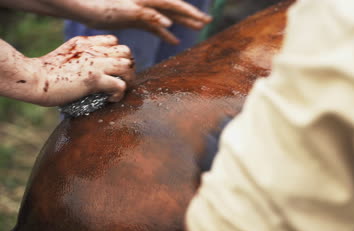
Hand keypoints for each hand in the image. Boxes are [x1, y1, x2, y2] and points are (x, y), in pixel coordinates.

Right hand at [32, 35, 134, 105]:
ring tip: (117, 90)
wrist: (33, 79)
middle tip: (120, 79)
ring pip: (127, 66)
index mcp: (85, 43)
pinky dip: (119, 94)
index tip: (112, 68)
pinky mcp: (94, 79)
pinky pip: (120, 85)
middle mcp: (93, 50)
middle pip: (126, 51)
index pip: (114, 41)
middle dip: (127, 66)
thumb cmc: (45, 73)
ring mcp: (95, 64)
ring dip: (127, 80)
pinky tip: (110, 99)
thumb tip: (96, 69)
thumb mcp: (66, 55)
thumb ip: (82, 55)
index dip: (117, 55)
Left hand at [45, 0, 211, 43]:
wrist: (83, 7)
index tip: (203, 20)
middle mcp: (147, 2)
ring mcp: (141, 10)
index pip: (174, 5)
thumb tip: (169, 24)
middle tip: (206, 23)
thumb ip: (148, 15)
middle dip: (190, 16)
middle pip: (174, 9)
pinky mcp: (134, 18)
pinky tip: (174, 40)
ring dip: (181, 23)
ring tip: (195, 29)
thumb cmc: (101, 5)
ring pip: (166, 17)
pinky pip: (154, 27)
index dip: (190, 13)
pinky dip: (164, 34)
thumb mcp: (125, 11)